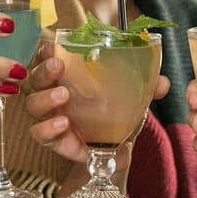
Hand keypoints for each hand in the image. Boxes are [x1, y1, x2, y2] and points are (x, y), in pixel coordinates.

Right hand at [23, 44, 168, 163]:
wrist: (116, 151)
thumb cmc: (116, 115)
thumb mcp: (133, 97)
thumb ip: (147, 87)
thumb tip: (163, 82)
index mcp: (69, 76)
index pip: (48, 57)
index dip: (46, 51)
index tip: (52, 46)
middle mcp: (54, 93)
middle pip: (36, 78)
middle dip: (44, 69)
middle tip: (58, 66)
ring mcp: (51, 117)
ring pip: (33, 104)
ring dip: (45, 97)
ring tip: (63, 95)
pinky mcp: (54, 140)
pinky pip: (40, 133)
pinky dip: (48, 128)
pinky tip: (63, 124)